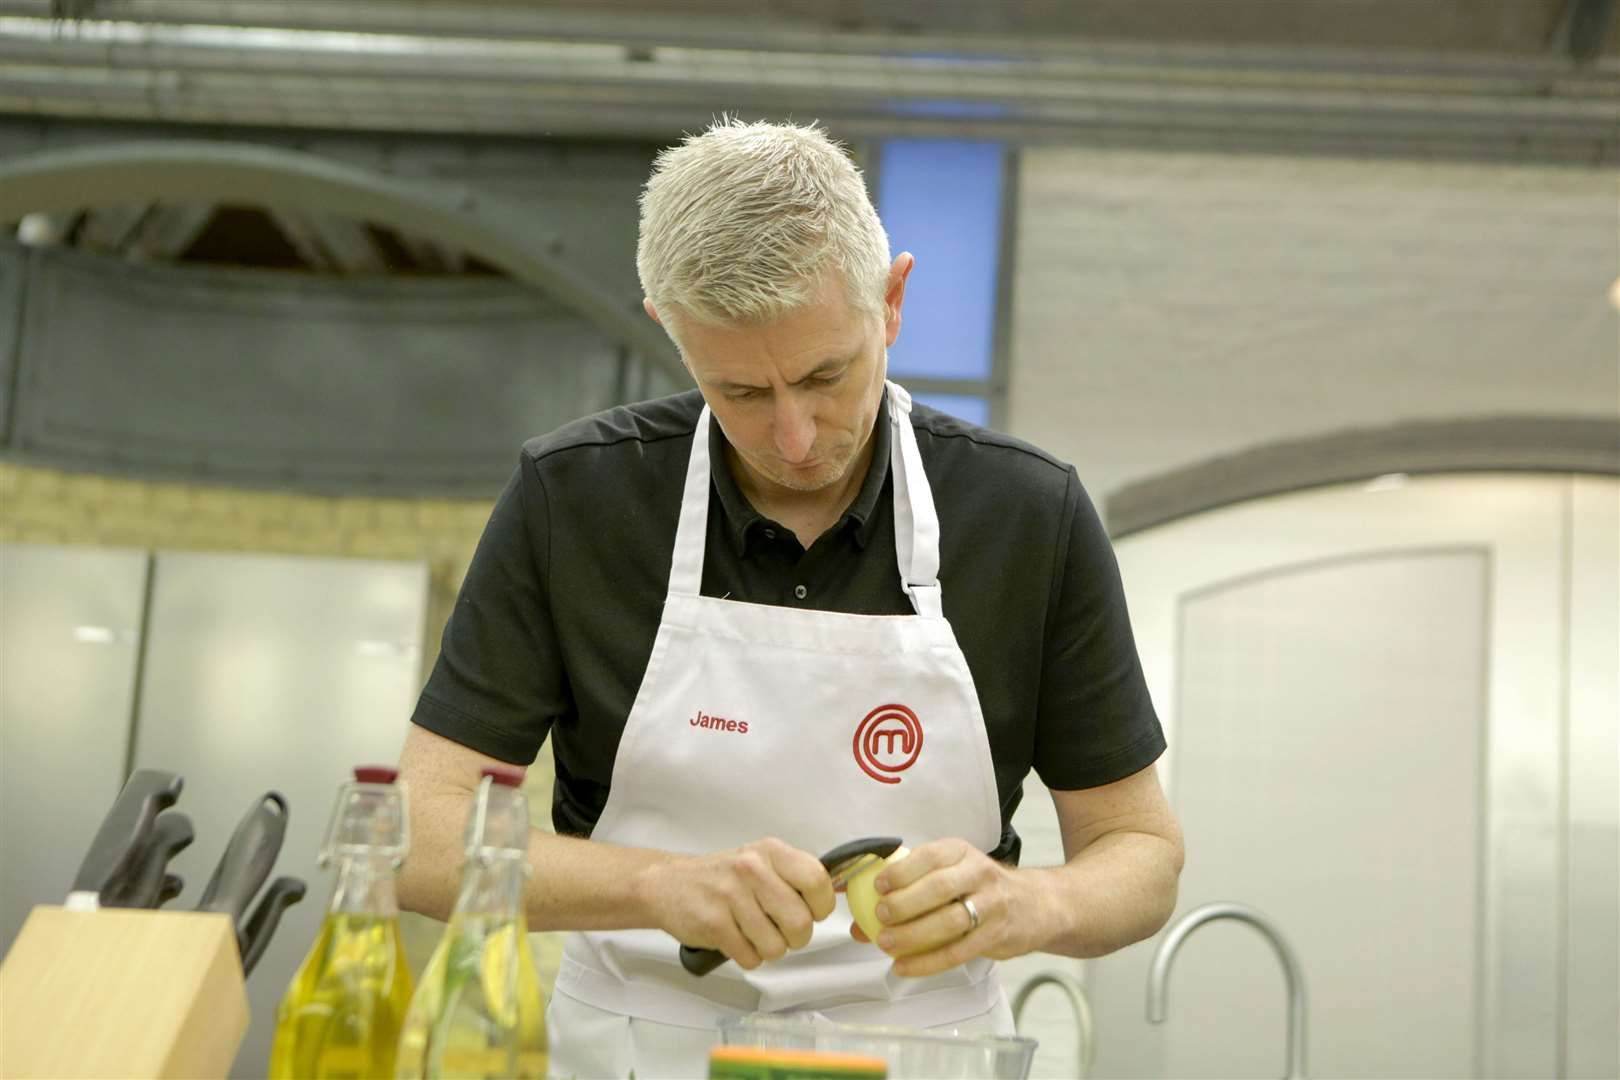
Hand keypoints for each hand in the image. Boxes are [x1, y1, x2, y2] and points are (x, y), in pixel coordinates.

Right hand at [647, 837, 834, 969]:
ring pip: (776, 947)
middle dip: (796, 937)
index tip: (812, 912)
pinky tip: (736, 939)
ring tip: (754, 933)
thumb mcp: (761, 861)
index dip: (821, 906)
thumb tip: (837, 892)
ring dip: (770, 949)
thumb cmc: (724, 877)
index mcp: (770, 851)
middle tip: (781, 930)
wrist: (669, 885)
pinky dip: (748, 957)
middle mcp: (751, 868)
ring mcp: (730, 896)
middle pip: (800, 922)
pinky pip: (751, 959)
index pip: (817, 881)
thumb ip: (795, 876)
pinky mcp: (713, 924)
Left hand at [848, 838, 1036, 977]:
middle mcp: (979, 873)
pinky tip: (904, 967)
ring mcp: (991, 905)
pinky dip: (927, 962)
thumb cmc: (979, 888)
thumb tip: (857, 919)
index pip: (930, 855)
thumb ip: (908, 891)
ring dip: (913, 935)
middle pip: (938, 887)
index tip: (877, 885)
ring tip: (886, 943)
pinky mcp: (997, 935)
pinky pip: (958, 952)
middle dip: (904, 902)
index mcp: (961, 852)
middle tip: (880, 915)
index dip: (901, 870)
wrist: (1035, 904)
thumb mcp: (950, 874)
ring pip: (949, 921)